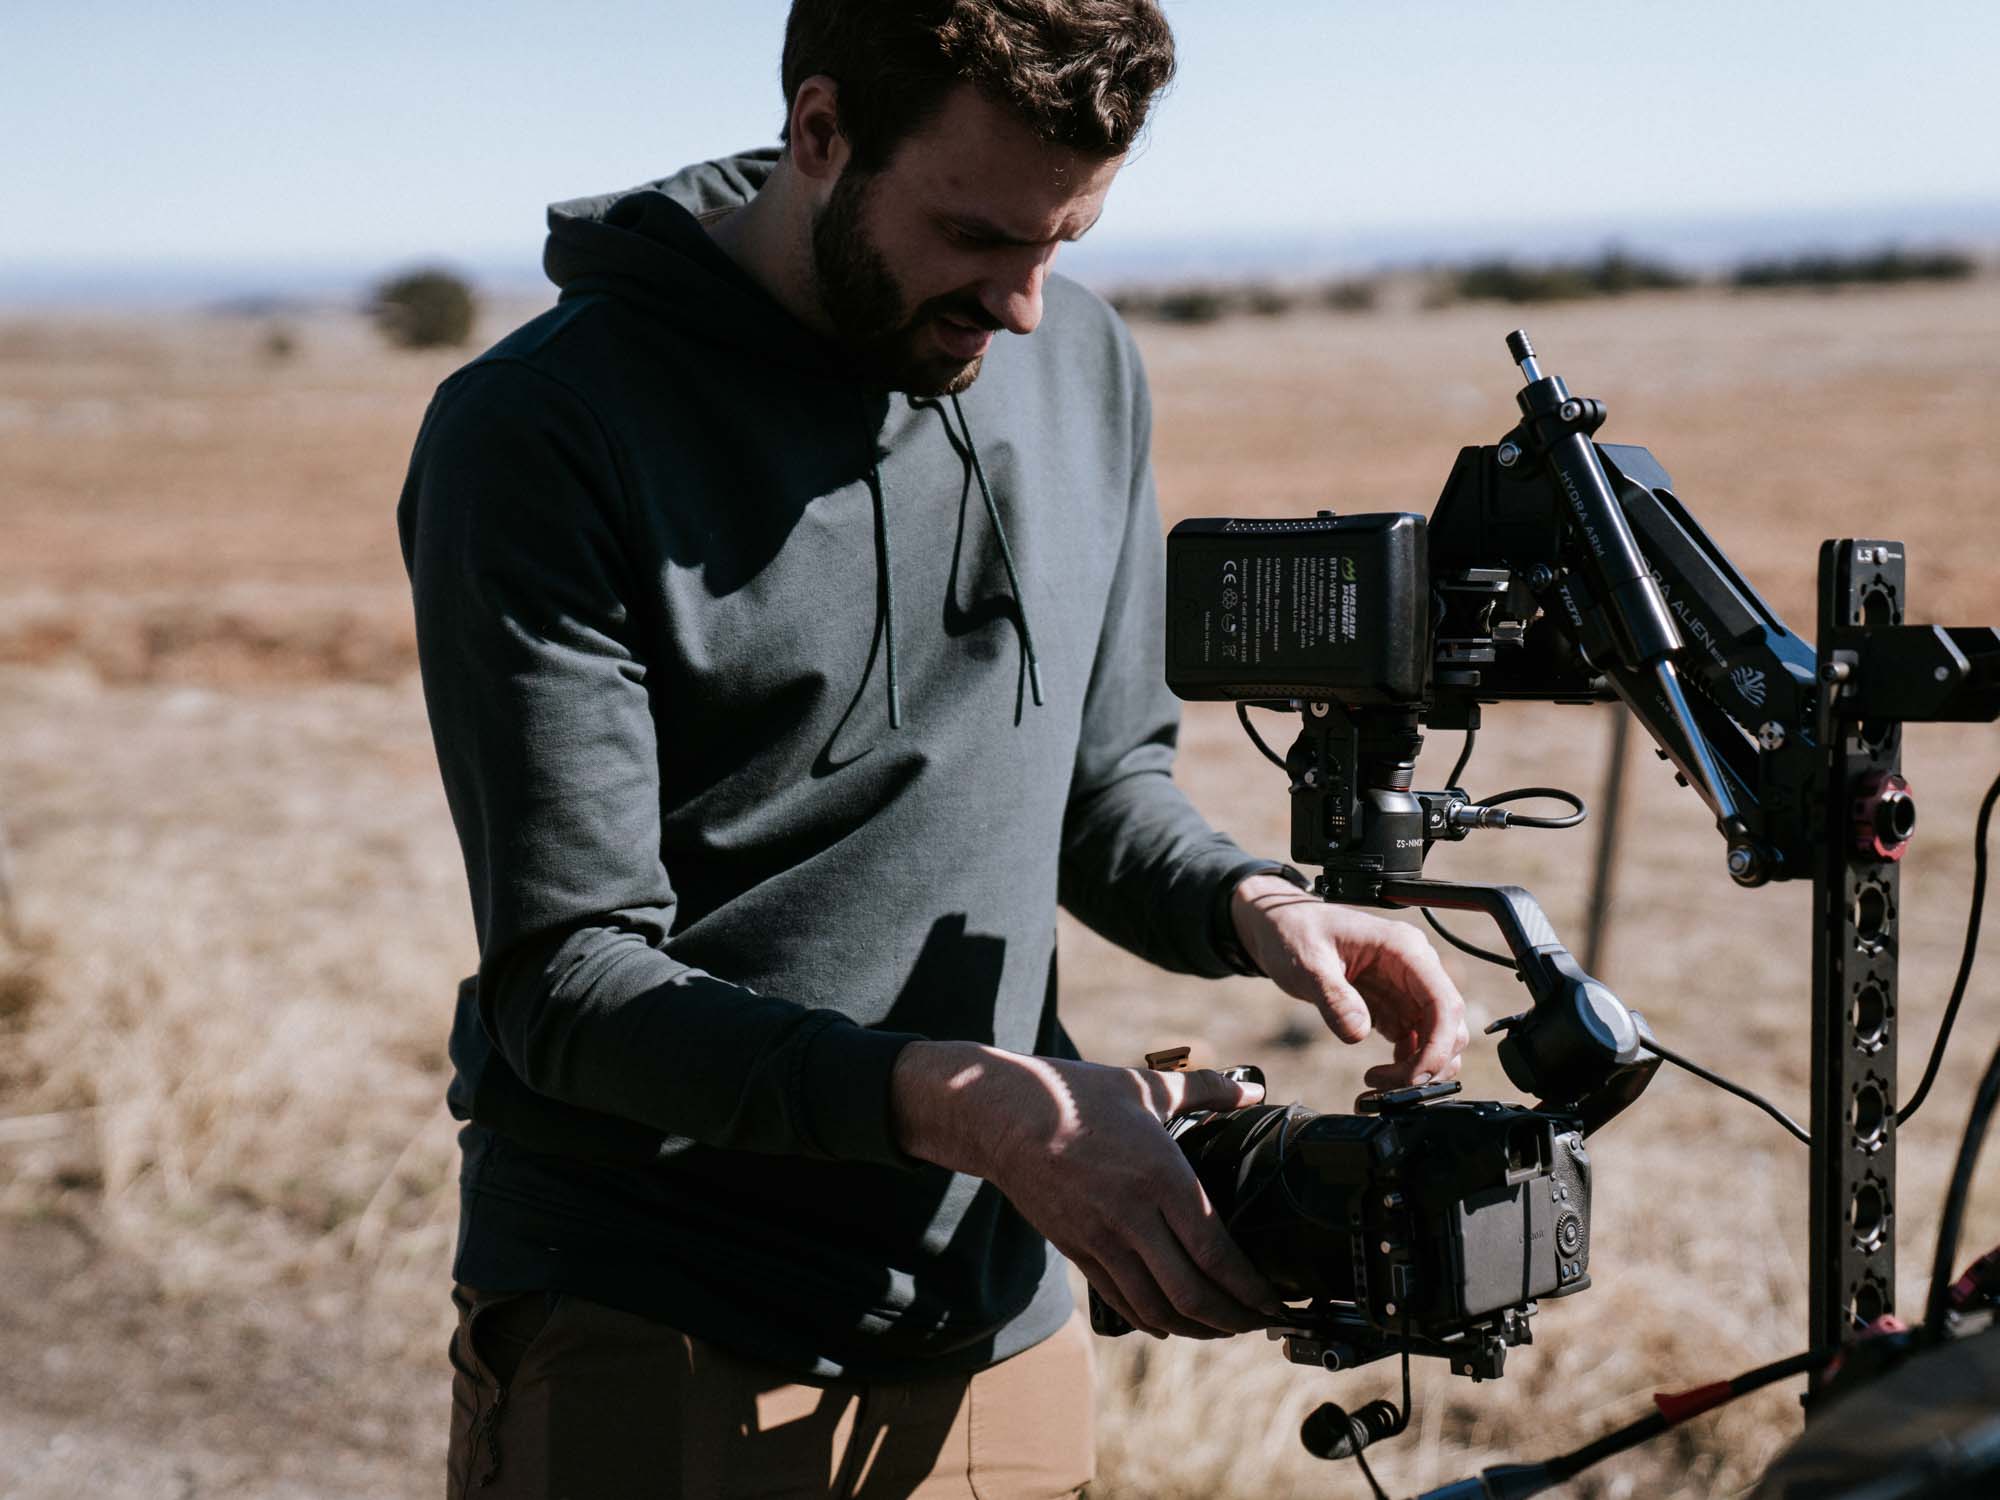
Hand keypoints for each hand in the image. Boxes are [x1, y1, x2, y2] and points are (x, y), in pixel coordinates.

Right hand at [889, 1041, 1286, 1339]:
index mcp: (1160, 1177)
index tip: (1275, 1302)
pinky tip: (1170, 1322)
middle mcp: (1133, 1216)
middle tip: (1260, 1323)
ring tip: (1222, 1328)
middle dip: (1232, 1318)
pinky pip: (1119, 1300)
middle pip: (1191, 1292)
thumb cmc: (1078, 1095)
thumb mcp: (1145, 1086)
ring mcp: (1101, 1239)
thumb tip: (1251, 1089)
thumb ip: (1205, 1089)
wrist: (1004, 1115)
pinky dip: (1151, 1320)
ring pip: (1156, 1306)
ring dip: (1196, 1327)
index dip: (1249, 1288)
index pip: (1214, 1251)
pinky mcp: (1076, 1250)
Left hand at [1231, 874, 1470, 1090]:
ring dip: (1419, 1068)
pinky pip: (1416, 1040)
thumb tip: (1357, 1033)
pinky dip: (1407, 1064)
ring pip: (1437, 1037)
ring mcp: (1407, 987)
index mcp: (1403, 948)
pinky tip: (1379, 1076)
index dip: (1439, 1045)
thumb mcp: (1307, 962)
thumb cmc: (1295, 932)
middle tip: (1388, 1087)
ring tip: (1378, 1083)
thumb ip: (1333, 996)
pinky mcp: (1395, 1005)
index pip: (1444, 1001)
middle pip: (1448, 1025)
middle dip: (1428, 1063)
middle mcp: (1414, 967)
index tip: (1416, 1076)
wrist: (1280, 927)